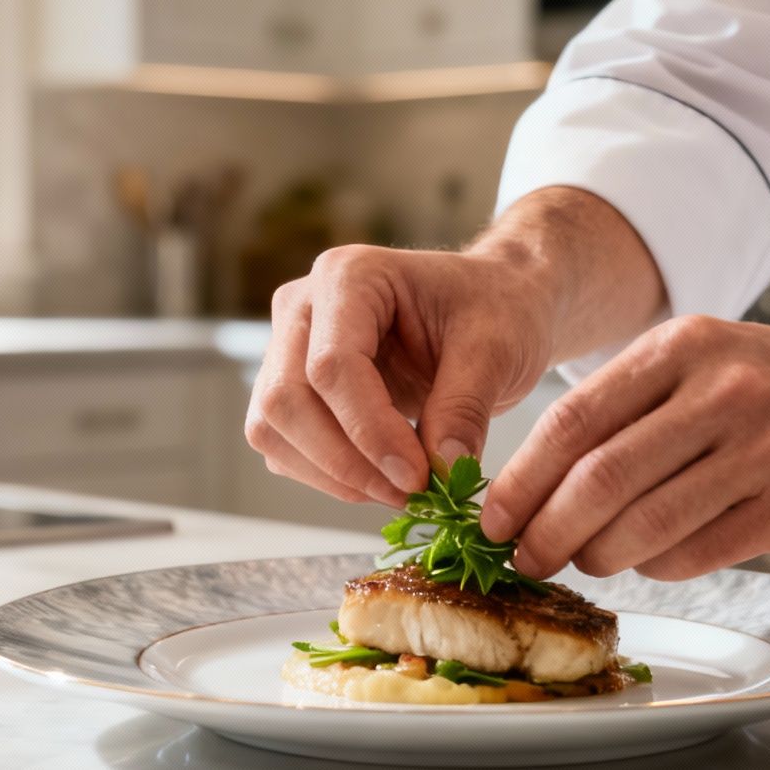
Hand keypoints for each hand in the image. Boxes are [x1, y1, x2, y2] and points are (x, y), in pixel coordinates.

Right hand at [245, 244, 557, 505]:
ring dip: (332, 476)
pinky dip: (328, 477)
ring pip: (273, 429)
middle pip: (286, 399)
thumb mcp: (496, 347)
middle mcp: (303, 307)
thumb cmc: (494, 309)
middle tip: (409, 493)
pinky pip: (284, 446)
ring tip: (401, 491)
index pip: (332, 365)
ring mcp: (288, 348)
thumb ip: (465, 407)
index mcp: (349, 276)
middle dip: (345, 461)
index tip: (417, 477)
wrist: (491, 304)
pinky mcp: (294, 390)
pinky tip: (381, 480)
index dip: (369, 431)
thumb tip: (440, 469)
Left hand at [480, 314, 769, 580]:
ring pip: (644, 525)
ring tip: (583, 562)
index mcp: (682, 347)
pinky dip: (658, 566)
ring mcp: (760, 450)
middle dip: (545, 531)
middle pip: (598, 480)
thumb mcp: (710, 358)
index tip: (489, 518)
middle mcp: (719, 393)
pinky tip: (651, 560)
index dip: (520, 480)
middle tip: (524, 557)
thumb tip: (543, 480)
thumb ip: (634, 406)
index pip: (573, 421)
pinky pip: (696, 552)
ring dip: (597, 557)